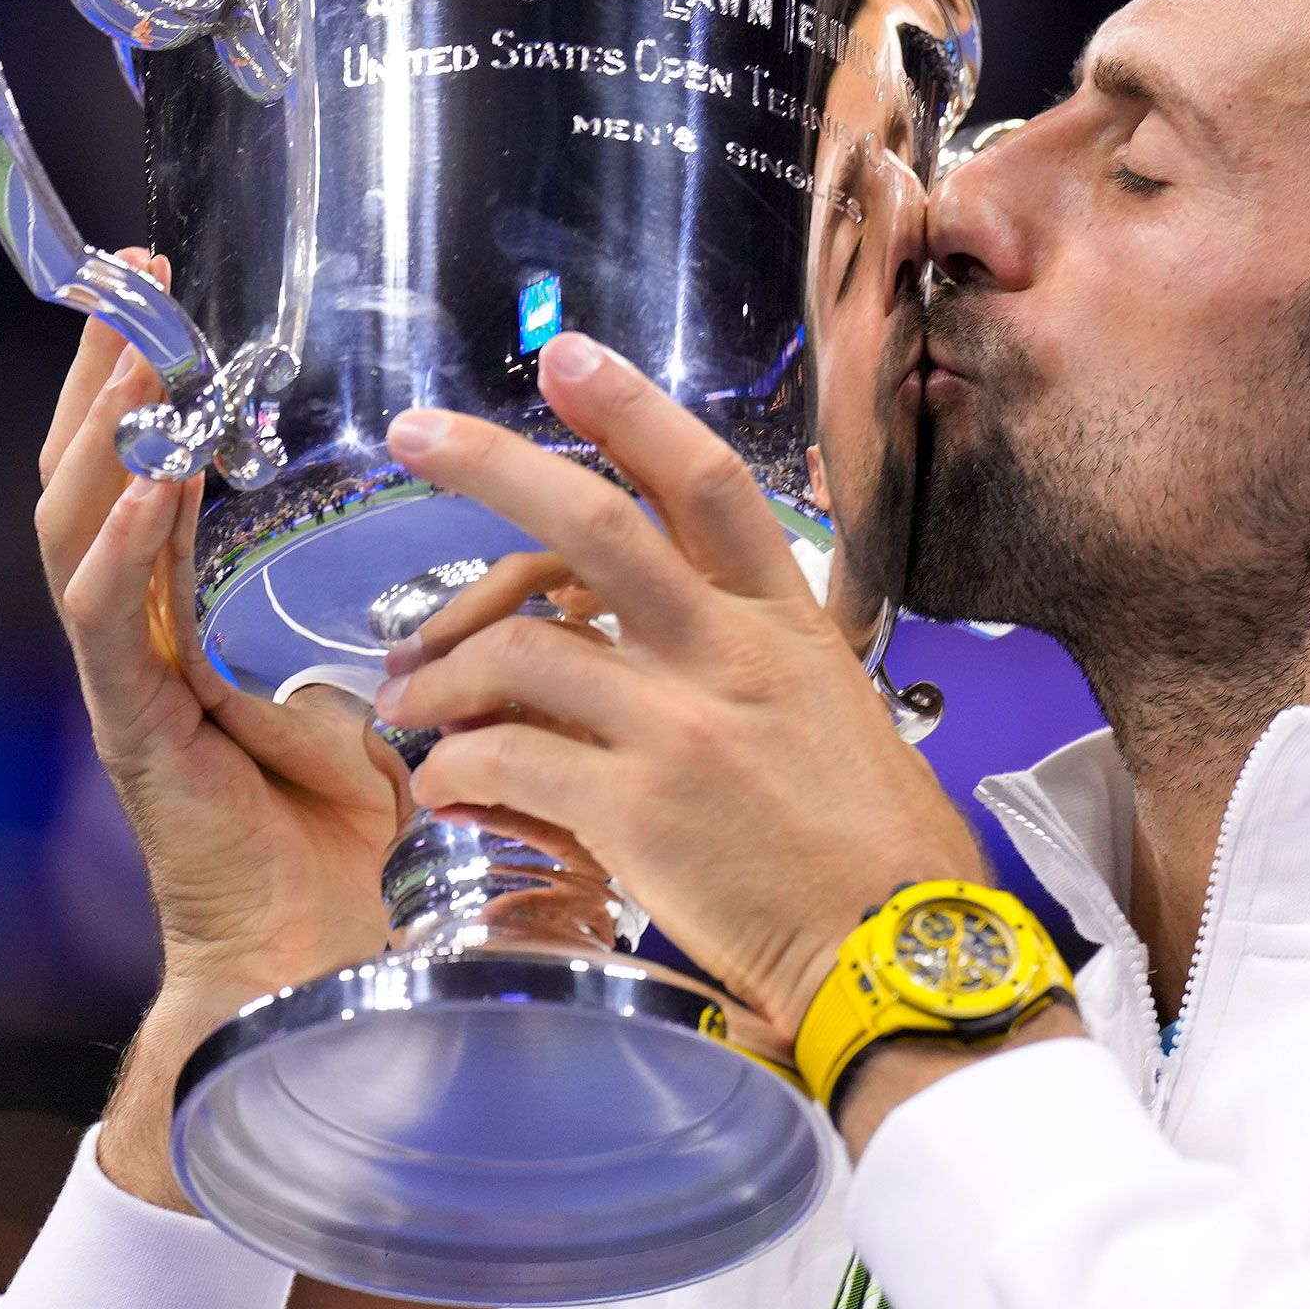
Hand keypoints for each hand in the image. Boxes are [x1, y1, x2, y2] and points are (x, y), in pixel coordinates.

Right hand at [35, 254, 409, 1202]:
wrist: (341, 977)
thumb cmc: (390, 855)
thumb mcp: (423, 706)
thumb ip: (450, 633)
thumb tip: (546, 562)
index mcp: (204, 631)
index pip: (156, 481)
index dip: (158, 387)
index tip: (173, 289)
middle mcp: (153, 645)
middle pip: (96, 482)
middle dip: (107, 376)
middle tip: (128, 273)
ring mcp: (132, 688)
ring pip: (78, 532)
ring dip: (102, 432)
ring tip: (131, 347)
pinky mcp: (138, 736)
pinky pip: (111, 622)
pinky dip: (127, 543)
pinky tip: (156, 476)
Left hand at [374, 331, 985, 1044]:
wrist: (900, 951)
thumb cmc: (879, 851)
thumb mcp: (833, 714)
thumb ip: (750, 664)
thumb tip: (665, 651)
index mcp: (786, 622)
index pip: (704, 482)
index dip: (630, 408)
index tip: (567, 357)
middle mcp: (730, 653)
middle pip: (591, 525)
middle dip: (489, 464)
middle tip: (412, 434)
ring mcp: (681, 726)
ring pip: (520, 650)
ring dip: (442, 672)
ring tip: (409, 702)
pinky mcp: (635, 809)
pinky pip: (505, 759)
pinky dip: (456, 767)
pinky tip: (445, 786)